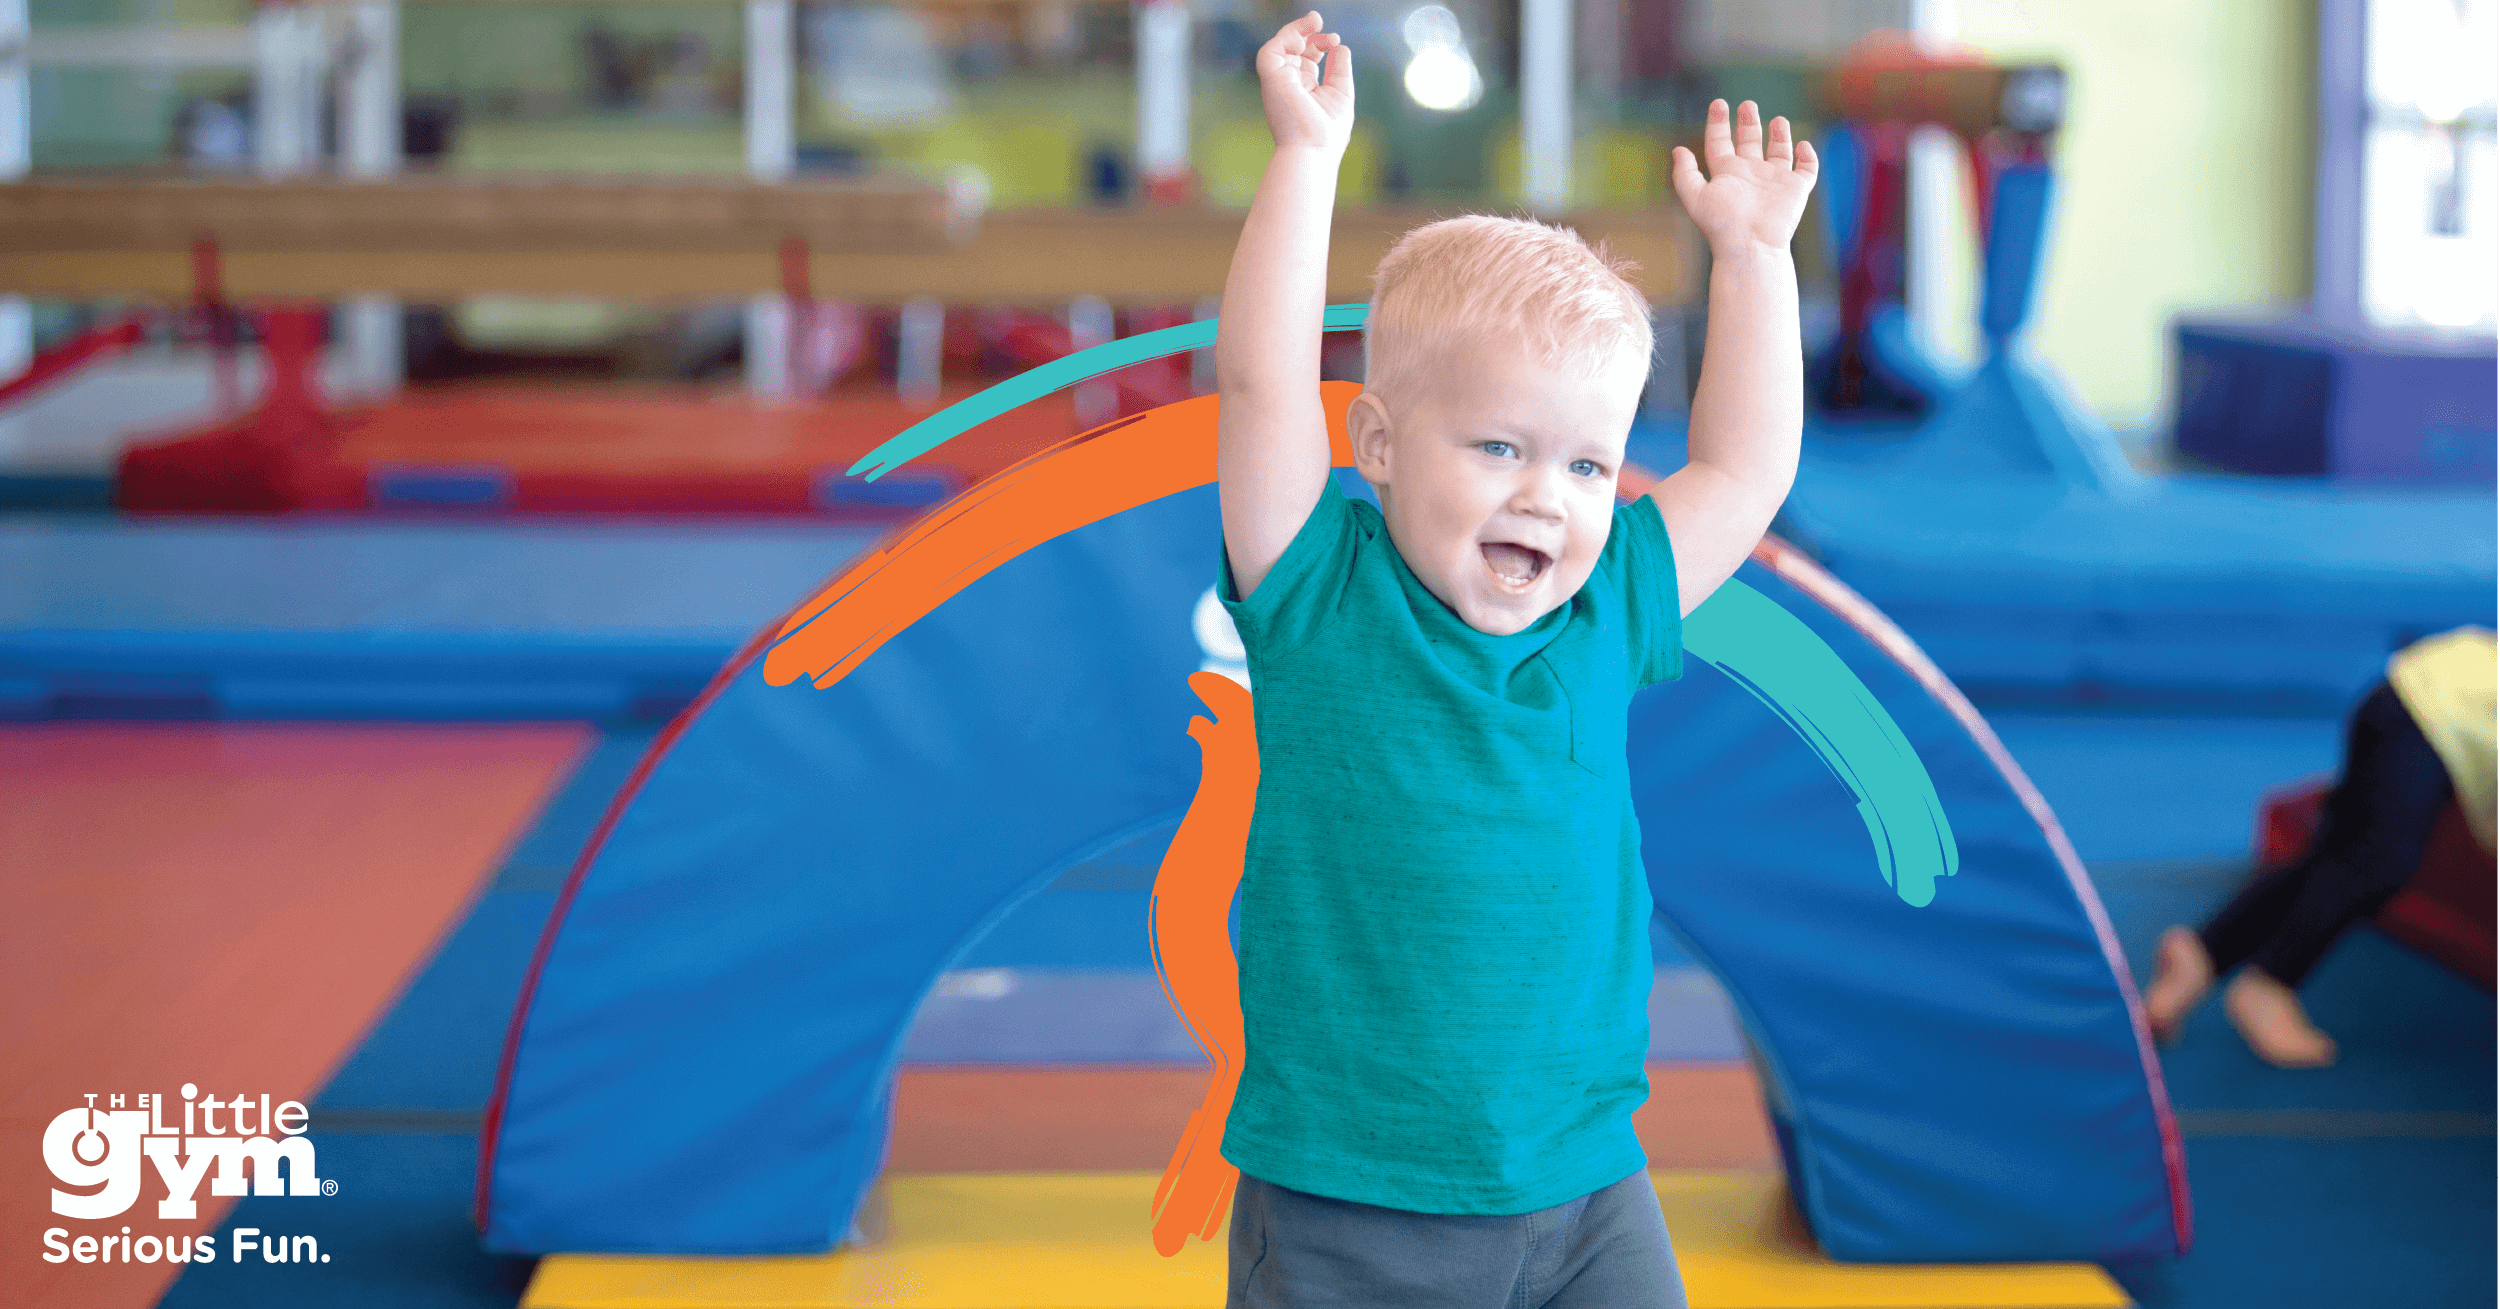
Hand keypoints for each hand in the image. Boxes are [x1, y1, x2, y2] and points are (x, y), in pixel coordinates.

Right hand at [1256, 12, 1353, 152]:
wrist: (1313, 151)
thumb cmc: (1328, 132)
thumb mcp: (1340, 93)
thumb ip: (1339, 68)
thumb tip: (1339, 45)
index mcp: (1304, 88)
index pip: (1307, 58)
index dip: (1319, 44)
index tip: (1334, 41)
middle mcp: (1289, 84)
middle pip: (1292, 49)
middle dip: (1305, 31)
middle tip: (1318, 20)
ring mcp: (1278, 81)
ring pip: (1279, 46)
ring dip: (1295, 30)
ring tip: (1313, 21)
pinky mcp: (1271, 79)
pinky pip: (1271, 50)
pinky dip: (1286, 38)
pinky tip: (1303, 38)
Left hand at [1671, 99, 1817, 254]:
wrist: (1750, 244)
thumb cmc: (1722, 222)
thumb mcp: (1695, 196)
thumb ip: (1685, 174)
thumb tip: (1677, 150)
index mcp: (1727, 174)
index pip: (1720, 143)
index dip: (1718, 123)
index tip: (1718, 103)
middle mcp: (1750, 175)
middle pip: (1749, 142)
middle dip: (1748, 122)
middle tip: (1747, 105)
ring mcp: (1774, 181)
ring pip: (1779, 152)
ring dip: (1779, 135)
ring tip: (1778, 120)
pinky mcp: (1796, 189)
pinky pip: (1807, 169)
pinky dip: (1808, 156)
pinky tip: (1802, 145)